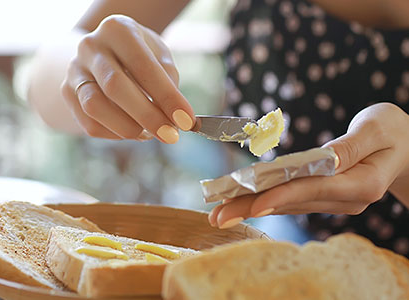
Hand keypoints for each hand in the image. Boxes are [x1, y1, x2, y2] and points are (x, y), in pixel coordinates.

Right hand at [61, 15, 194, 143]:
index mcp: (117, 29)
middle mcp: (90, 47)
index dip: (166, 96)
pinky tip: (132, 131)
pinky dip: (114, 134)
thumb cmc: (139, 54)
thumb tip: (174, 115)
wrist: (104, 52)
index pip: (142, 66)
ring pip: (95, 107)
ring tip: (150, 134)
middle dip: (147, 116)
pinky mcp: (66, 93)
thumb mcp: (158, 54)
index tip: (186, 120)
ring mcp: (74, 70)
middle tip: (170, 135)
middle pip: (115, 87)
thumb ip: (167, 78)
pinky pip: (88, 122)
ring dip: (127, 128)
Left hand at [208, 103, 408, 228]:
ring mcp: (336, 202)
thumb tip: (322, 159)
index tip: (253, 203)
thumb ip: (350, 145)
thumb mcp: (377, 128)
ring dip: (252, 206)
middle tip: (217, 215)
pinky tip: (240, 203)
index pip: (314, 190)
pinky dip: (265, 200)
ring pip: (287, 204)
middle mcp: (347, 200)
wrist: (407, 148)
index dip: (282, 195)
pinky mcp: (326, 198)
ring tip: (219, 211)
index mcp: (363, 184)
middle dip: (252, 207)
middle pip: (292, 202)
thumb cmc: (393, 132)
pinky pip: (291, 200)